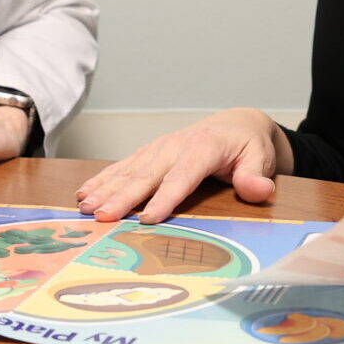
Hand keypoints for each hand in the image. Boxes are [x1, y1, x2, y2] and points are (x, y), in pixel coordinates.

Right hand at [74, 107, 290, 223]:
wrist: (234, 124)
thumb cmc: (247, 145)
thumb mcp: (259, 158)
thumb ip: (255, 175)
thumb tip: (258, 190)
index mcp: (202, 148)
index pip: (182, 176)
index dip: (165, 198)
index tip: (147, 219)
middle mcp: (174, 146)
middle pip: (146, 175)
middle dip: (122, 196)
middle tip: (101, 216)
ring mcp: (158, 149)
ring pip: (128, 170)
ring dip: (105, 189)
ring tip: (85, 207)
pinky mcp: (148, 154)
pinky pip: (122, 167)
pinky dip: (102, 180)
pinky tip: (84, 193)